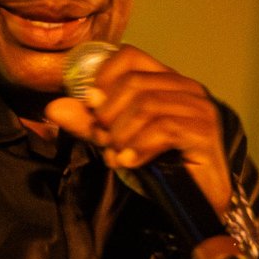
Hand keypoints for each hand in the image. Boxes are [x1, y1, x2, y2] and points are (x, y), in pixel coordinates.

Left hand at [43, 45, 232, 214]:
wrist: (195, 203)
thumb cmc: (161, 167)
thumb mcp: (117, 140)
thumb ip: (89, 123)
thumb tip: (53, 108)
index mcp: (167, 81)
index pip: (130, 56)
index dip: (103, 76)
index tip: (91, 105)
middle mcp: (187, 88)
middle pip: (134, 82)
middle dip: (109, 113)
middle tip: (102, 140)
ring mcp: (200, 109)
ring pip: (147, 105)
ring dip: (122, 134)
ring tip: (115, 156)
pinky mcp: (205, 132)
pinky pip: (164, 129)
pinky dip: (139, 146)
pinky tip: (130, 161)